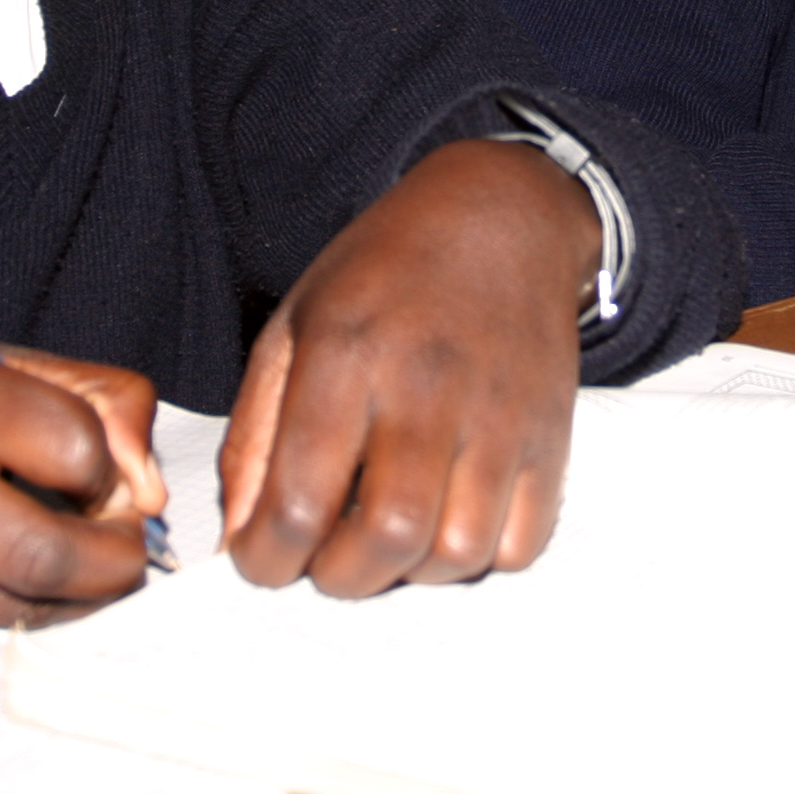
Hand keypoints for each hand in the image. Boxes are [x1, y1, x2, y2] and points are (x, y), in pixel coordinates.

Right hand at [0, 331, 167, 623]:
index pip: (69, 446)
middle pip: (42, 553)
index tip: (104, 470)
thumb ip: (101, 403)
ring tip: (86, 556)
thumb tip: (149, 493)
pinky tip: (30, 572)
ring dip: (77, 592)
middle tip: (128, 545)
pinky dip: (27, 604)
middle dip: (112, 561)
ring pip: (17, 604)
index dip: (110, 468)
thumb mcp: (10, 362)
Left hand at [220, 138, 597, 597]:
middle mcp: (426, 387)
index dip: (266, 559)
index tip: (262, 557)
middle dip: (340, 576)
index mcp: (345, 355)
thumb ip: (256, 436)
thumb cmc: (383, 274)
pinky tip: (447, 517)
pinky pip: (519, 545)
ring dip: (410, 571)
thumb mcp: (293, 329)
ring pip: (457, 554)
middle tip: (326, 554)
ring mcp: (498, 414)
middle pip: (386, 540)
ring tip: (388, 534)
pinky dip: (477, 558)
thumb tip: (244, 536)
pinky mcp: (550, 436)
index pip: (297, 503)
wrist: (501, 217)